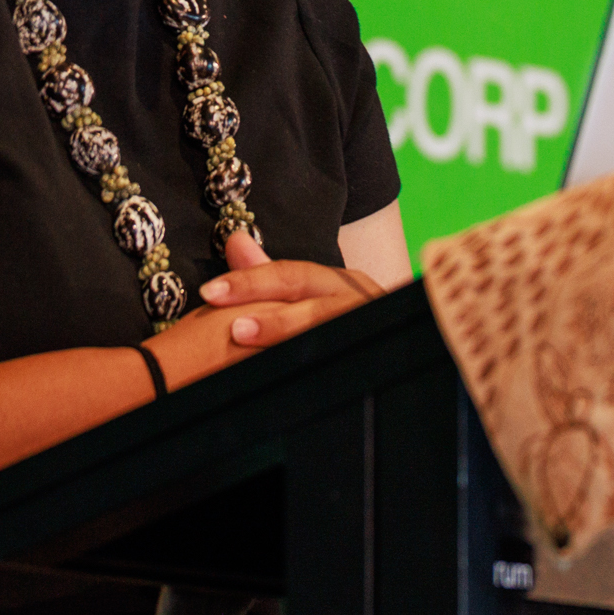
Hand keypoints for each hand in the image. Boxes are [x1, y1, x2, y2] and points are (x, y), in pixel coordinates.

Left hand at [145, 248, 383, 384]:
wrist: (403, 347)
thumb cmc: (346, 322)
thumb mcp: (309, 298)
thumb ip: (270, 278)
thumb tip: (234, 241)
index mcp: (340, 283)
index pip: (292, 276)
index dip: (250, 282)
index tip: (210, 293)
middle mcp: (359, 298)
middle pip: (315, 303)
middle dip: (273, 316)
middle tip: (234, 328)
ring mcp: (373, 323)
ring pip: (331, 326)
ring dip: (291, 333)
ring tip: (251, 339)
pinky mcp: (382, 350)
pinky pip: (343, 356)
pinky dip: (316, 359)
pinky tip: (288, 374)